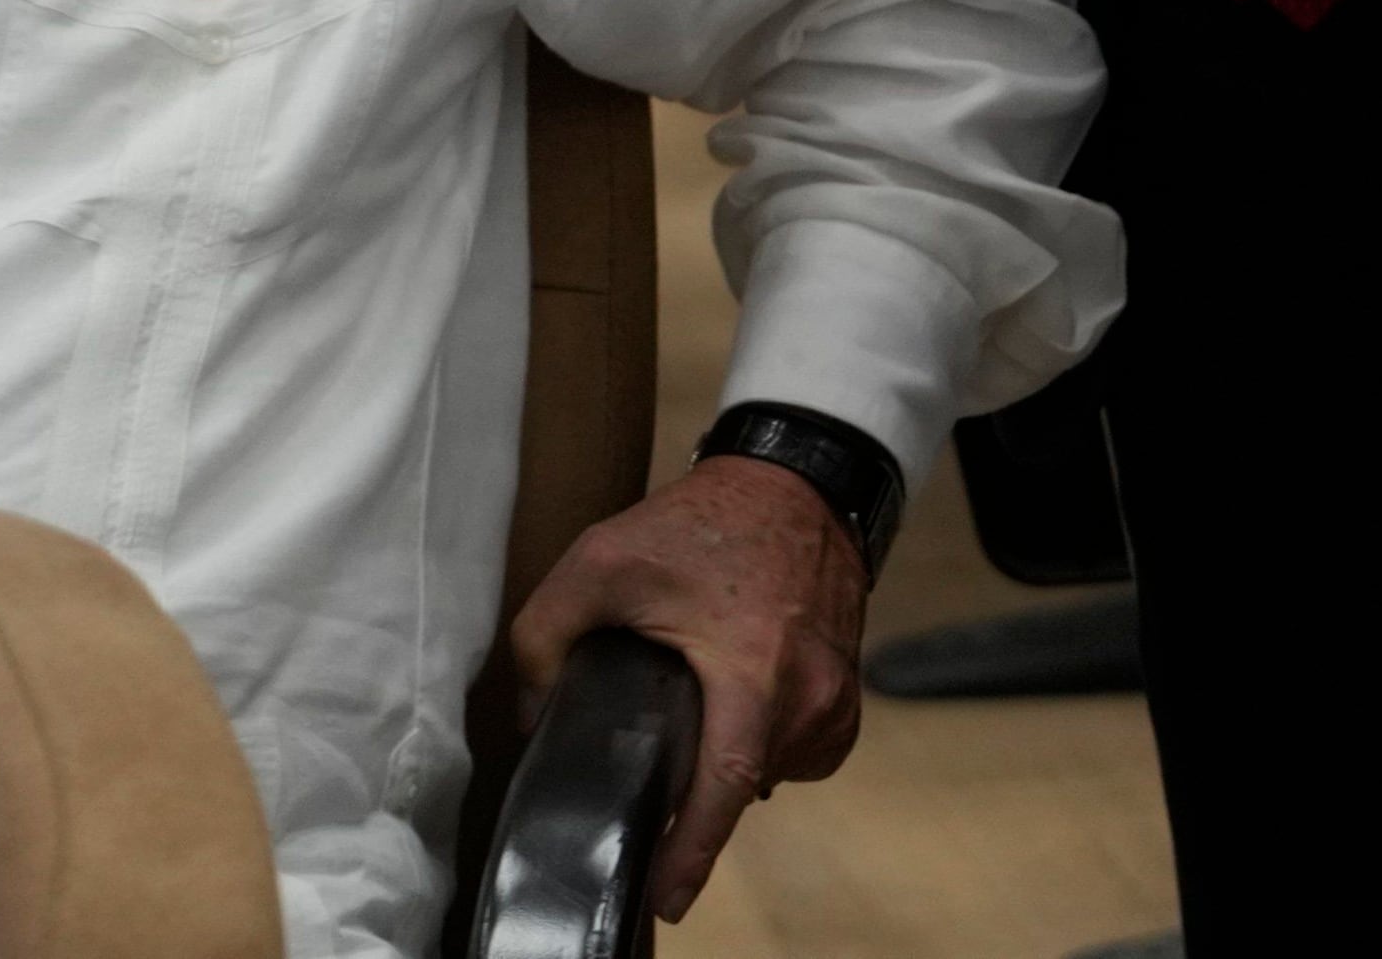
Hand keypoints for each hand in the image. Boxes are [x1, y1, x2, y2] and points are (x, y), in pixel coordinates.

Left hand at [502, 450, 869, 920]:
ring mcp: (836, 698)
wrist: (793, 482)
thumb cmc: (702, 523)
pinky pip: (804, 751)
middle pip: (743, 785)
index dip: (691, 852)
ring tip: (693, 723)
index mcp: (750, 671)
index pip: (724, 786)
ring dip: (730, 763)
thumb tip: (532, 717)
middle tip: (650, 783)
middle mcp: (806, 696)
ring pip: (774, 770)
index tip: (664, 899)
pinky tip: (736, 710)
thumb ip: (545, 636)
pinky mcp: (849, 694)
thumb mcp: (600, 561)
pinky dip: (767, 744)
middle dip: (695, 799)